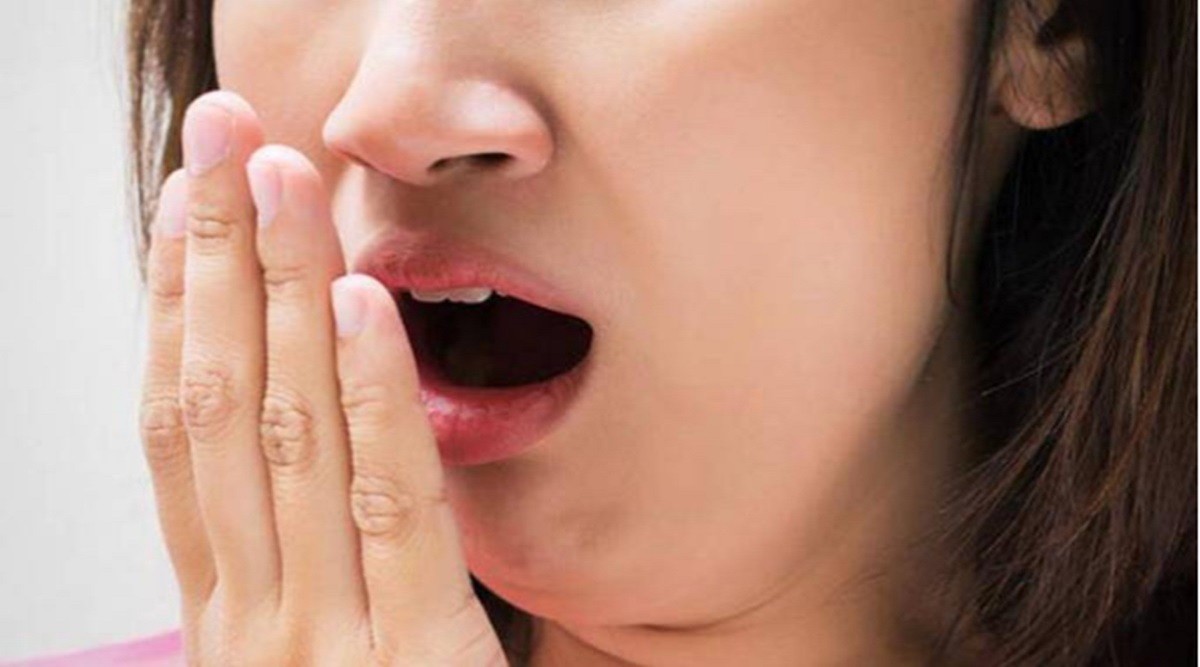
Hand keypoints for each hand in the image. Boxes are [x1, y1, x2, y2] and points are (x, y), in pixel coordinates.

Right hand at [138, 90, 506, 665]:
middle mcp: (251, 619)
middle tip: (220, 142)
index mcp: (227, 616)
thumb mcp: (316, 658)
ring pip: (281, 437)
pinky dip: (368, 398)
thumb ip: (306, 565)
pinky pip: (387, 507)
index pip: (177, 432)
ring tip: (275, 182)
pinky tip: (355, 304)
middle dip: (211, 264)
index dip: (167, 309)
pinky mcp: (413, 662)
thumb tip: (301, 436)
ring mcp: (320, 641)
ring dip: (274, 296)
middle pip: (213, 407)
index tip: (181, 207)